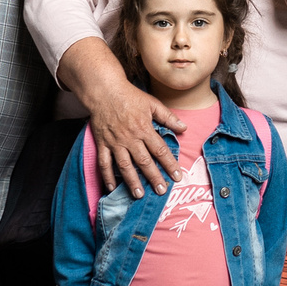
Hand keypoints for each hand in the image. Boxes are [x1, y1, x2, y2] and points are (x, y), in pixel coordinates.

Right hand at [92, 80, 179, 197]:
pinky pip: (104, 163)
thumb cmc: (130, 96)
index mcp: (144, 129)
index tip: (177, 176)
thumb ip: (168, 117)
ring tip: (139, 194)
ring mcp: (115, 142)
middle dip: (154, 177)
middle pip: (144, 161)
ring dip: (132, 181)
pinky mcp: (102, 144)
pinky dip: (107, 177)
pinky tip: (111, 188)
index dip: (169, 164)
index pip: (160, 150)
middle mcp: (130, 138)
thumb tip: (184, 128)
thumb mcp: (153, 104)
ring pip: (124, 166)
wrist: (104, 91)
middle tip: (161, 191)